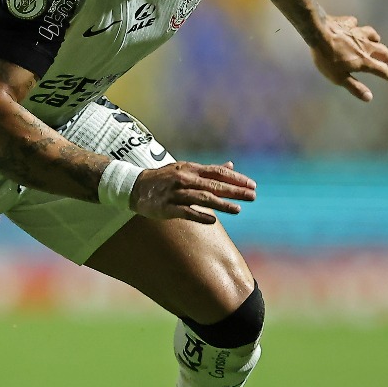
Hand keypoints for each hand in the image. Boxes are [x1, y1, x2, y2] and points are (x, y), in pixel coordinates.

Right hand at [130, 161, 255, 224]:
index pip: (217, 172)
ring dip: (221, 204)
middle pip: (214, 185)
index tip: (252, 184)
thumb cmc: (164, 178)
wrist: (134, 186)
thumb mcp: (186, 168)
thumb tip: (231, 166)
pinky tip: (213, 220)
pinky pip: (186, 212)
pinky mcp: (167, 208)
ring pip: (202, 198)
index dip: (235, 178)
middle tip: (252, 196)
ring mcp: (175, 193)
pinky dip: (199, 216)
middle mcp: (185, 179)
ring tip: (238, 209)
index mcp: (190, 169)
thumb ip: (209, 169)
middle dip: (234, 191)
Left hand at [310, 15, 387, 101]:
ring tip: (378, 40)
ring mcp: (357, 32)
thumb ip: (354, 87)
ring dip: (376, 39)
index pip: (381, 69)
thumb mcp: (339, 78)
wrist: (318, 33)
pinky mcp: (347, 23)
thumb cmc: (327, 58)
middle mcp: (365, 45)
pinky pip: (355, 24)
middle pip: (381, 51)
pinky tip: (355, 26)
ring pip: (372, 34)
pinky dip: (356, 26)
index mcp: (363, 60)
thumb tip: (369, 98)